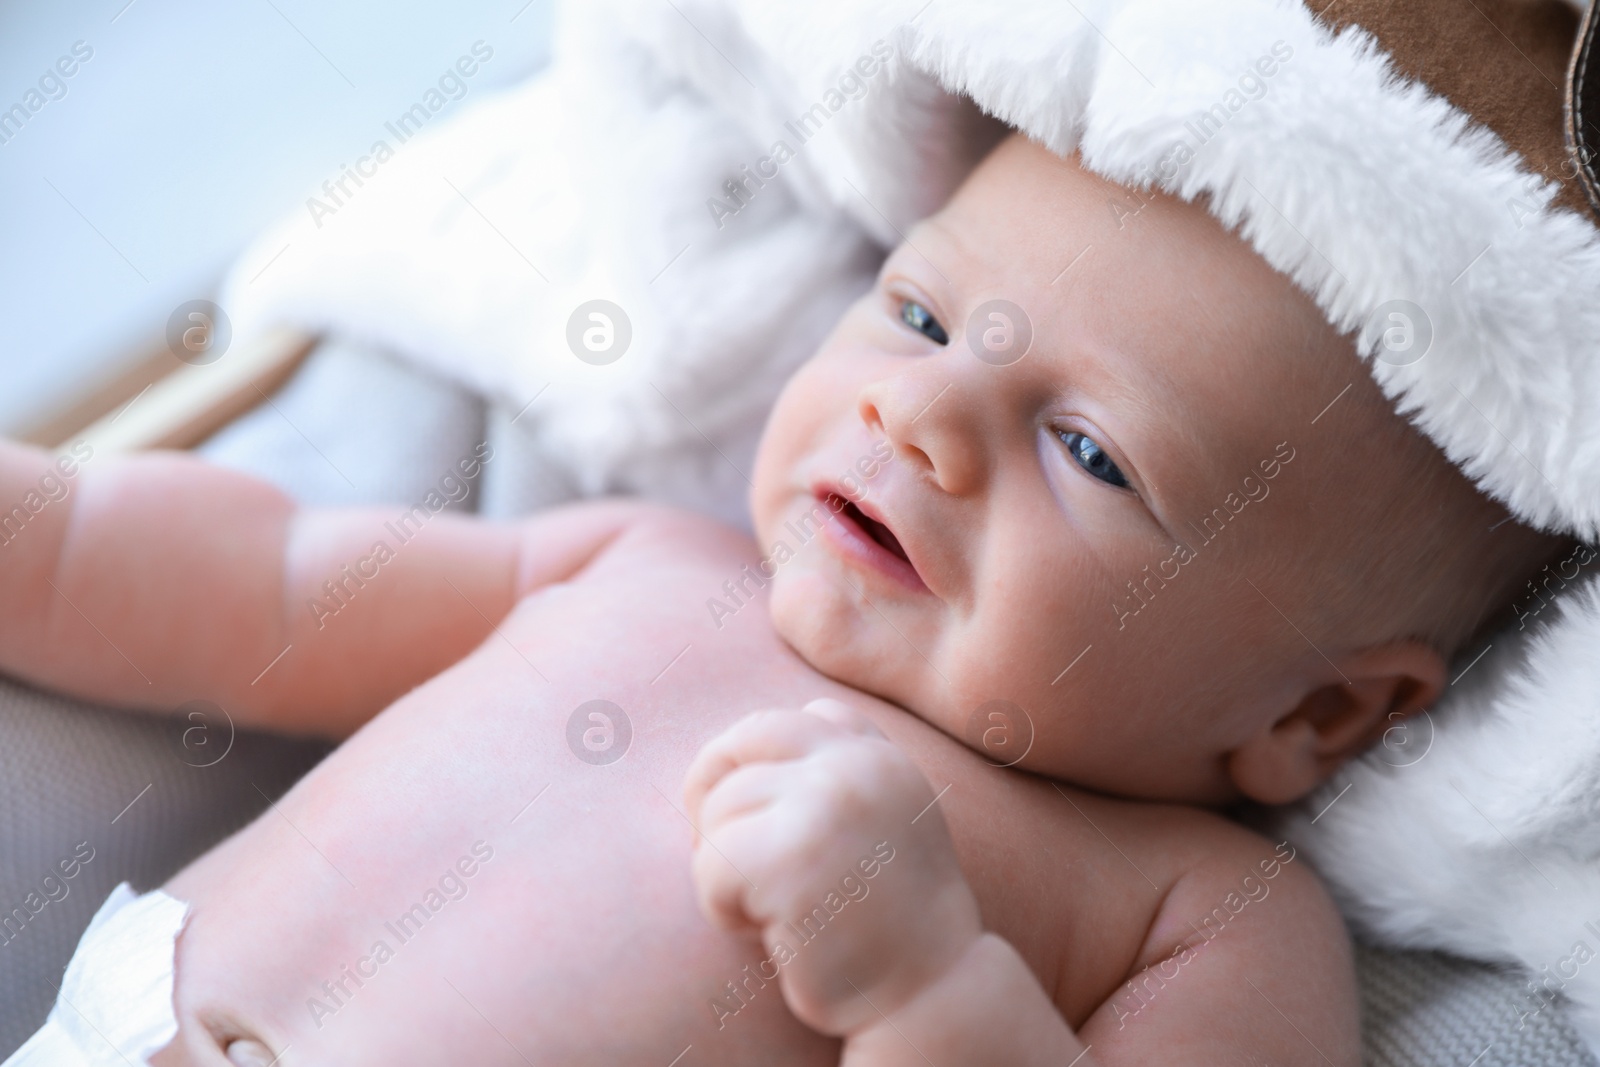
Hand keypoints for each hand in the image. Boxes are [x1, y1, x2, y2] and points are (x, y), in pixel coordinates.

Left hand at [683, 699, 982, 1036]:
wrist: (930, 995)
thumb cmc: (890, 919)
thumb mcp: (884, 823)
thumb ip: (841, 772)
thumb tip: (761, 733)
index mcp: (880, 756)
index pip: (794, 720)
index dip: (756, 766)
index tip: (765, 824)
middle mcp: (857, 766)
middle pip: (739, 747)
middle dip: (714, 799)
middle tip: (732, 860)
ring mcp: (826, 806)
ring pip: (719, 811)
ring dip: (724, 870)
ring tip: (771, 910)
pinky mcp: (791, 858)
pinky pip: (711, 866)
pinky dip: (721, 908)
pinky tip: (767, 933)